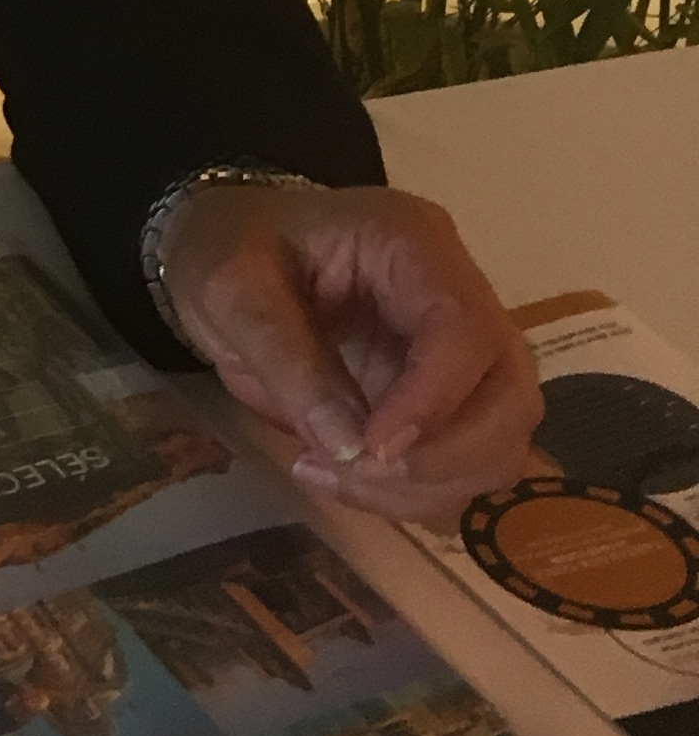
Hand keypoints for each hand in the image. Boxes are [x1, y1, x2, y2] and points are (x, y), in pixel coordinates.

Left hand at [157, 181, 539, 523]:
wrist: (225, 251)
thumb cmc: (226, 250)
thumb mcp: (231, 289)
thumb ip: (287, 360)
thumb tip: (352, 449)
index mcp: (412, 243)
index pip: (465, 330)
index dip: (434, 401)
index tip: (372, 450)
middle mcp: (459, 295)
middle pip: (511, 396)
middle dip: (443, 458)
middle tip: (351, 472)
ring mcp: (462, 354)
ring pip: (499, 444)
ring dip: (426, 485)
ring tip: (327, 473)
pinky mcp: (446, 401)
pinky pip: (464, 467)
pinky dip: (414, 492)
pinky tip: (341, 477)